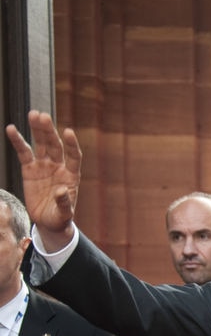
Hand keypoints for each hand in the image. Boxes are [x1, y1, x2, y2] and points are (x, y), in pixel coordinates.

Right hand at [5, 110, 80, 250]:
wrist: (48, 221)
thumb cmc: (60, 217)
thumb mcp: (64, 213)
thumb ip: (64, 203)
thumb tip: (61, 192)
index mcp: (71, 175)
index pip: (73, 156)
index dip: (71, 144)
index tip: (67, 131)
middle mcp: (59, 166)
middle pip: (54, 145)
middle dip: (49, 131)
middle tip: (42, 116)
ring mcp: (44, 166)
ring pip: (41, 144)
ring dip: (37, 130)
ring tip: (33, 114)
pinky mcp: (30, 169)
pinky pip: (23, 152)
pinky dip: (18, 141)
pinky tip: (11, 129)